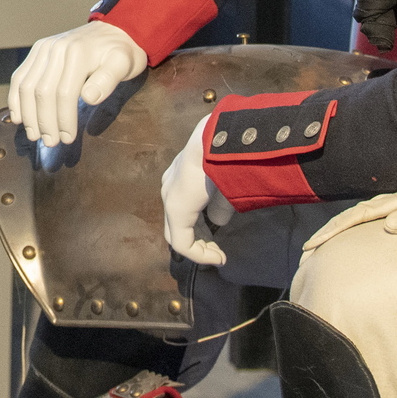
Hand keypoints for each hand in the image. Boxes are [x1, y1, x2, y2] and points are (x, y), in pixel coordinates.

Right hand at [8, 20, 145, 145]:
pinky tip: (18, 117)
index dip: (64, 119)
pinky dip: (15, 99)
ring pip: (26, 86)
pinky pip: (19, 77)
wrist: (115, 29)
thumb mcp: (125, 65)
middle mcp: (55, 48)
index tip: (68, 139)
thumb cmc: (122, 53)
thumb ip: (107, 80)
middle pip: (42, 92)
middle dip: (44, 121)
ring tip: (35, 135)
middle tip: (51, 142)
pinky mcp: (37, 51)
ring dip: (28, 114)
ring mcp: (43, 48)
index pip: (64, 93)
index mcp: (77, 53)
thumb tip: (88, 98)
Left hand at [160, 117, 234, 267]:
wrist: (219, 139)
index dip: (202, 230)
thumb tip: (217, 221)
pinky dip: (199, 253)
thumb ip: (219, 205)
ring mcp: (170, 198)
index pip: (184, 210)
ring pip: (178, 233)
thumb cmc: (226, 155)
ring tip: (218, 256)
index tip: (221, 240)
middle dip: (200, 242)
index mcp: (181, 178)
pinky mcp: (175, 208)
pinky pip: (181, 241)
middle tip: (218, 252)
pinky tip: (217, 258)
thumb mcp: (225, 184)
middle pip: (179, 225)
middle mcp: (170, 188)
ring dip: (199, 248)